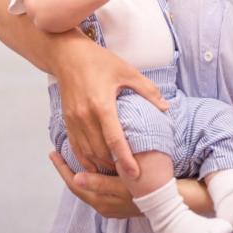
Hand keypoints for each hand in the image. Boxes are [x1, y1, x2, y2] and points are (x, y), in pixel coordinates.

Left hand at [49, 151, 140, 217]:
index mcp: (100, 201)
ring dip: (79, 172)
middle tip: (59, 153)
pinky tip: (93, 167)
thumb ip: (99, 182)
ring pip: (88, 186)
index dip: (62, 168)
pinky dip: (91, 176)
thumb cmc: (145, 192)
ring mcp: (109, 205)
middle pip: (78, 185)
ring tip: (72, 157)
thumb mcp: (122, 185)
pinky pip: (98, 188)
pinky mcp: (117, 202)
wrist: (166, 204)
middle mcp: (101, 205)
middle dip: (68, 169)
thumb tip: (76, 177)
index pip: (74, 183)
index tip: (53, 153)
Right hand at [51, 41, 167, 177]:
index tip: (135, 174)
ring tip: (116, 173)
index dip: (125, 159)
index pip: (114, 140)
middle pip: (100, 151)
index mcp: (101, 104)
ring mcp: (73, 119)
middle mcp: (85, 116)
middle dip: (114, 166)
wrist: (68, 55)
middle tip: (130, 177)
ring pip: (87, 152)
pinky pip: (75, 147)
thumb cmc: (100, 61)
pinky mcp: (66, 120)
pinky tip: (96, 166)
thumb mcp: (127, 71)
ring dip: (100, 165)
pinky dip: (85, 159)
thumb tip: (166, 107)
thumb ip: (147, 90)